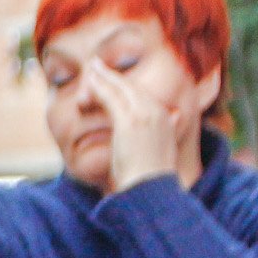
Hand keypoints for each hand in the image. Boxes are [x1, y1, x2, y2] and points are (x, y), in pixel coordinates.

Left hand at [85, 54, 200, 194]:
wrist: (151, 191)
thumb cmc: (150, 180)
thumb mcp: (158, 153)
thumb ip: (160, 136)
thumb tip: (167, 124)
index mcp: (165, 118)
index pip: (141, 94)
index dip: (124, 85)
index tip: (111, 78)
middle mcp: (157, 112)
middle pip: (131, 87)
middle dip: (112, 76)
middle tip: (96, 66)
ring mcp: (145, 115)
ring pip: (120, 88)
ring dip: (103, 78)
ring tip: (90, 69)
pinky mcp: (129, 121)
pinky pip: (111, 98)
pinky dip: (99, 88)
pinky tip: (89, 83)